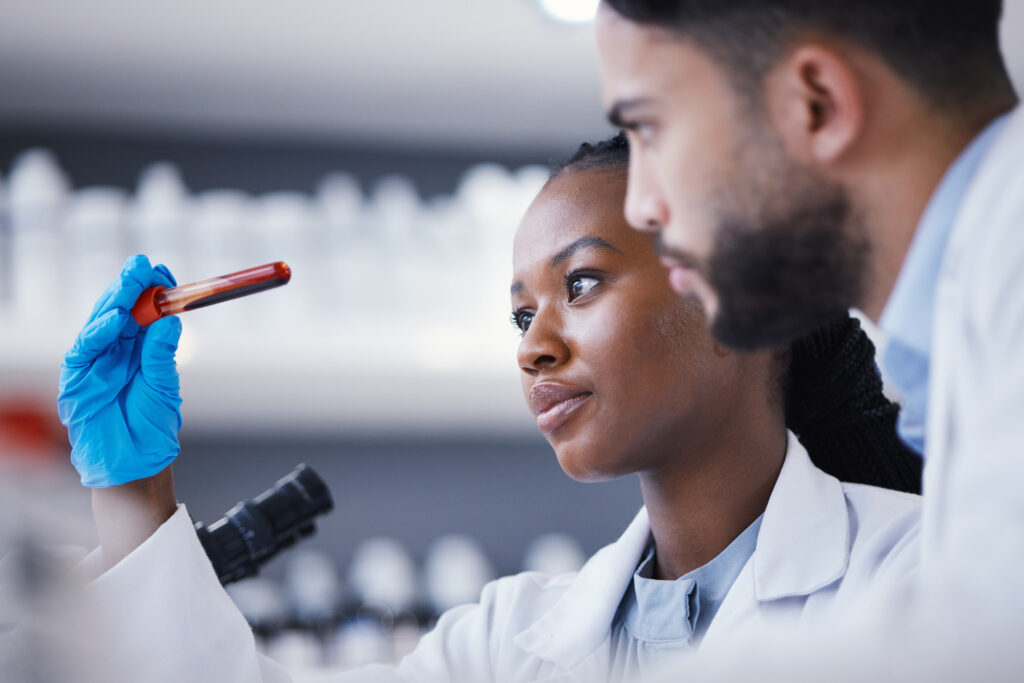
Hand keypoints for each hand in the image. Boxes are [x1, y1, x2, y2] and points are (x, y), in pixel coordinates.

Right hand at [59, 254, 182, 487]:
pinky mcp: (76, 380)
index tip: (166, 272)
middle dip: (130, 287)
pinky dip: (98, 333)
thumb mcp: (164, 385)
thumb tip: (171, 321)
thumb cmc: (151, 425)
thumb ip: (162, 355)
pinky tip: (116, 320)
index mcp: (139, 349)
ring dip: (114, 302)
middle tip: (143, 266)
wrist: (134, 462)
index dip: (152, 290)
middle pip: (119, 310)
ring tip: (132, 285)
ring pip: (99, 324)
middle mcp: (116, 351)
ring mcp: (94, 363)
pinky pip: (84, 350)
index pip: (144, 312)